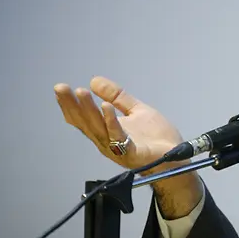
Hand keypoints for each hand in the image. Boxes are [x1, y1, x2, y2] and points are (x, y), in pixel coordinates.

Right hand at [54, 76, 201, 217]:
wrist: (178, 156)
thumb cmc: (156, 138)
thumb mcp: (136, 110)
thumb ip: (117, 96)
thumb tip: (94, 80)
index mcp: (107, 131)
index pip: (83, 118)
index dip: (70, 105)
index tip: (60, 89)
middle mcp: (108, 141)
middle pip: (86, 123)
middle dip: (72, 105)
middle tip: (61, 88)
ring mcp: (119, 148)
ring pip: (98, 128)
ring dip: (89, 110)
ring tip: (80, 93)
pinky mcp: (133, 153)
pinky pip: (119, 137)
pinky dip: (111, 122)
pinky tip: (106, 107)